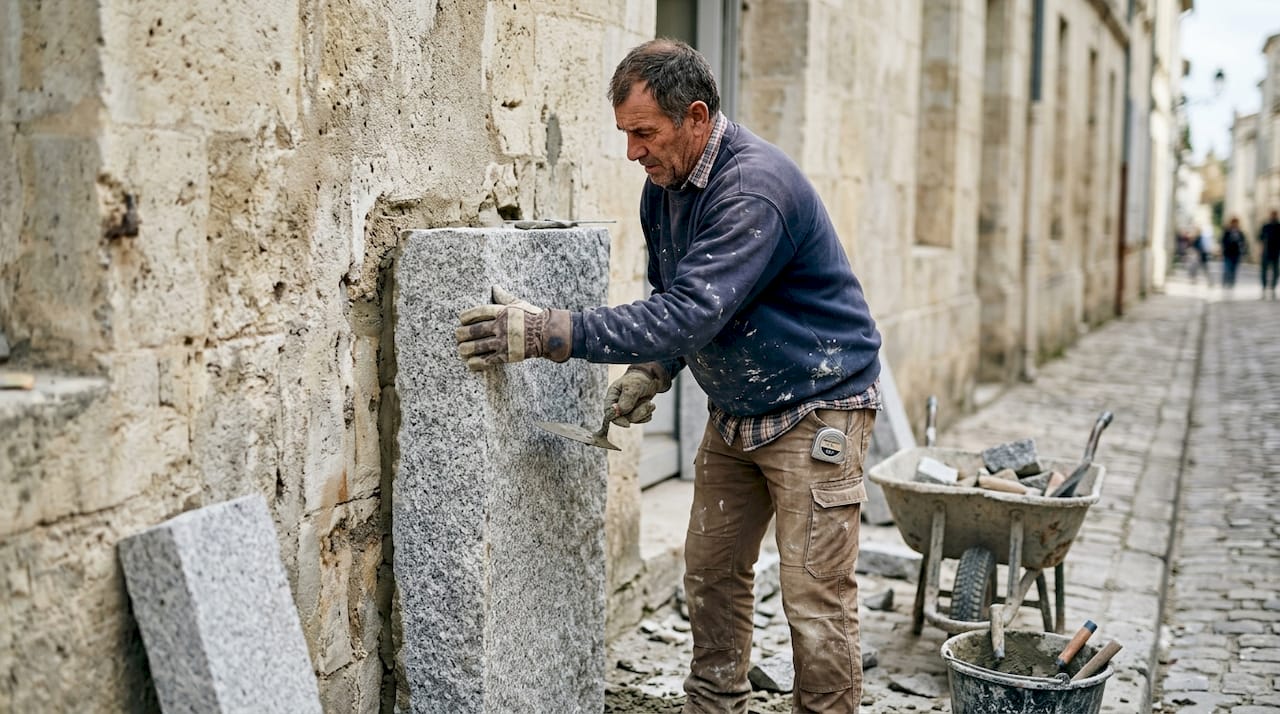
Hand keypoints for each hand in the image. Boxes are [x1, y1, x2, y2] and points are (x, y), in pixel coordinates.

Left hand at [456, 286, 571, 370]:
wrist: (547, 334)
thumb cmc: (533, 317)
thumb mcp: (518, 303)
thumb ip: (504, 297)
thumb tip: (494, 287)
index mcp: (502, 311)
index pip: (478, 312)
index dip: (467, 316)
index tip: (461, 319)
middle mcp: (500, 326)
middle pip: (474, 330)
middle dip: (462, 334)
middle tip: (458, 336)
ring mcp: (503, 342)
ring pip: (477, 346)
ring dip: (465, 349)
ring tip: (461, 350)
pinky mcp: (506, 355)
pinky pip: (486, 360)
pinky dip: (476, 362)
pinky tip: (470, 363)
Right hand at [605, 362, 671, 426]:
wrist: (650, 378)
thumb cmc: (638, 379)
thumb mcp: (633, 386)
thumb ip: (626, 399)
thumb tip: (619, 411)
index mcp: (612, 396)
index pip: (609, 412)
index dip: (617, 419)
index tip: (627, 424)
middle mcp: (618, 404)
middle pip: (623, 418)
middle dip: (637, 413)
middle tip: (648, 404)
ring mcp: (627, 410)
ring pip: (633, 419)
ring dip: (644, 412)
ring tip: (650, 403)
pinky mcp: (636, 413)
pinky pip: (641, 420)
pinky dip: (647, 414)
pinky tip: (649, 405)